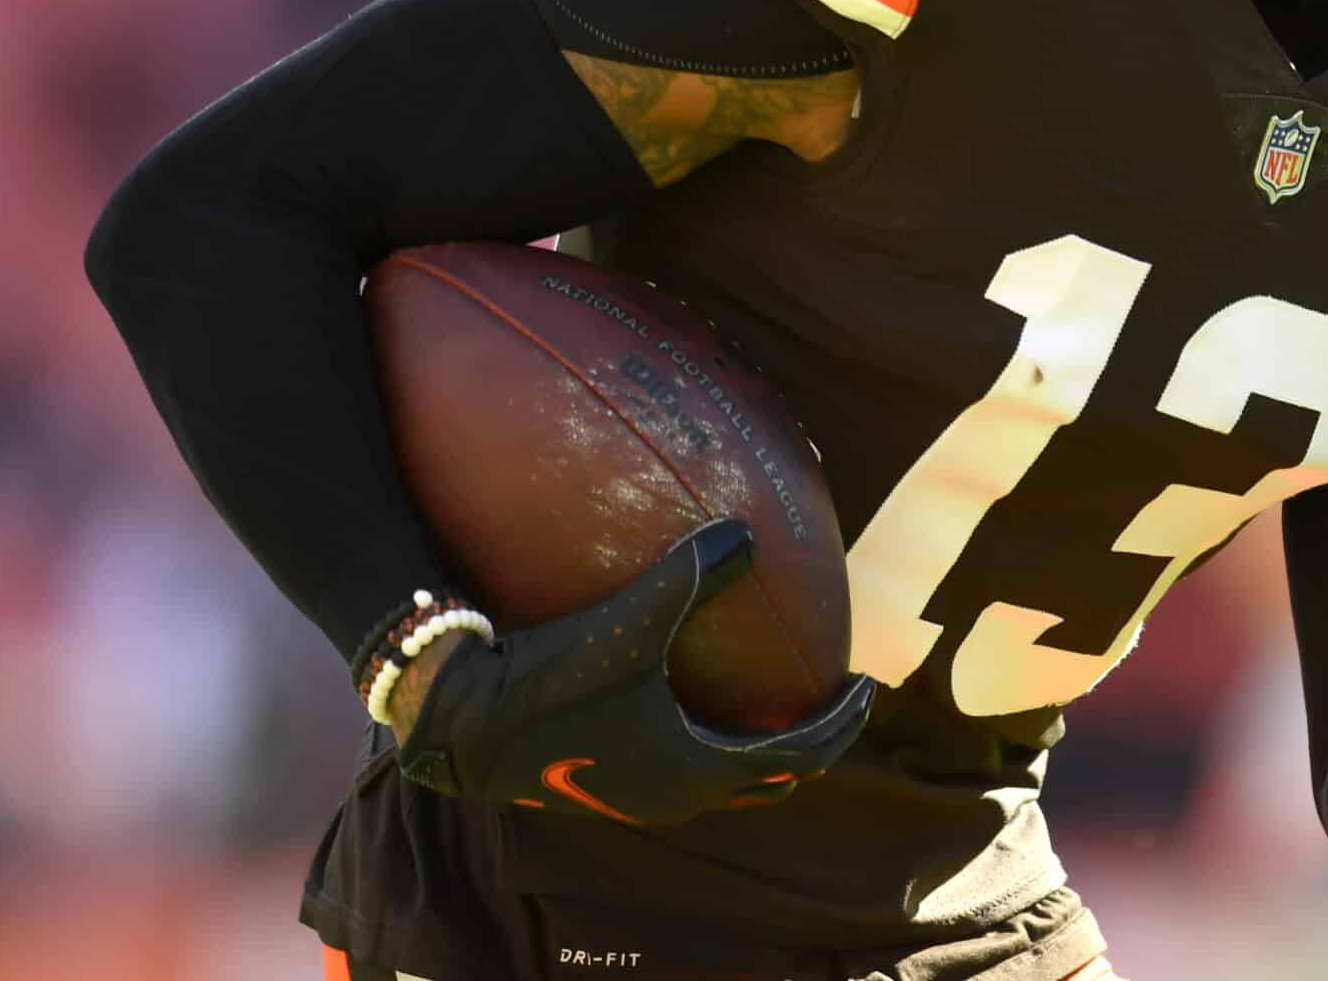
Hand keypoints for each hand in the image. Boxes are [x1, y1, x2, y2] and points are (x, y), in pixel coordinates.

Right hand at [397, 520, 874, 824]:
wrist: (464, 727)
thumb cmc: (551, 682)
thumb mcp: (628, 623)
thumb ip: (690, 575)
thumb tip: (743, 532)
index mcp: (696, 768)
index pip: (797, 756)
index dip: (838, 722)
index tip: (863, 684)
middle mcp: (676, 794)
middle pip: (767, 779)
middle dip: (809, 741)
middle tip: (832, 698)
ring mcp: (640, 795)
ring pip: (724, 781)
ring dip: (760, 746)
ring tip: (775, 698)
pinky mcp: (608, 782)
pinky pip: (685, 767)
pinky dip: (713, 740)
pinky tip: (692, 693)